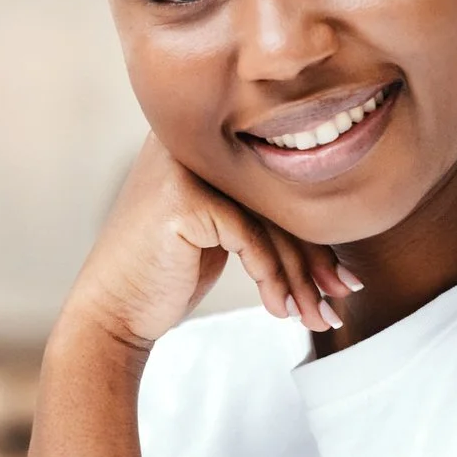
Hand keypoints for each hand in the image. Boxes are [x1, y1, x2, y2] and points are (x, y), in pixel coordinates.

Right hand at [62, 135, 358, 353]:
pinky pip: (250, 237)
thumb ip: (262, 210)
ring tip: (319, 316)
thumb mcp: (221, 232)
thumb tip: (343, 221)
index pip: (279, 181)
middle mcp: (191, 141)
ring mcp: (184, 165)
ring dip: (302, 277)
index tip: (344, 279)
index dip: (317, 233)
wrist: (112, 312)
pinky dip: (272, 278)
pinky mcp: (183, 198)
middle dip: (317, 257)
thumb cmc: (168, 275)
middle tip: (341, 298)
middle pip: (278, 197)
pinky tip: (279, 309)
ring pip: (270, 219)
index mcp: (202, 140)